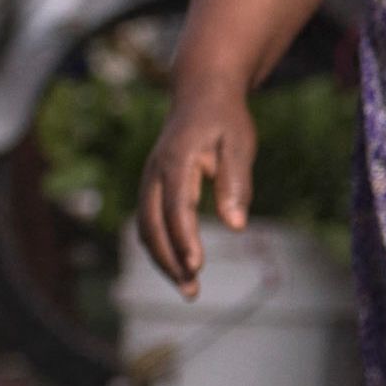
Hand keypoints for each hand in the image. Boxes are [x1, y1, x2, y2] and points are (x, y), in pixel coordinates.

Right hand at [136, 87, 255, 294]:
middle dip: (169, 260)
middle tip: (192, 291)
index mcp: (176, 158)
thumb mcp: (240, 145)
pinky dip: (159, 248)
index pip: (176, 206)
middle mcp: (154, 171)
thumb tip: (237, 226)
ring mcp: (148, 179)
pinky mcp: (152, 187)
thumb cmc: (225, 120)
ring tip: (189, 289)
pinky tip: (178, 268)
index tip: (196, 266)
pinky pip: (148, 223)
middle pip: (151, 224)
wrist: (200, 94)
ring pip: (145, 228)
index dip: (184, 238)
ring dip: (162, 260)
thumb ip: (236, 183)